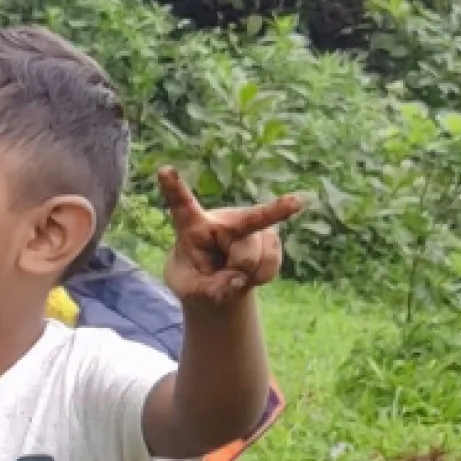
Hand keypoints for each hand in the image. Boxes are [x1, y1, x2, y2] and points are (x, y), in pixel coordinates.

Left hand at [152, 166, 306, 314]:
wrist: (219, 284)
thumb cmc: (195, 280)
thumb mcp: (191, 290)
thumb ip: (207, 289)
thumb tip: (237, 280)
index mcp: (190, 225)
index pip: (181, 204)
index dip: (174, 187)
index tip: (164, 169)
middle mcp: (222, 219)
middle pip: (246, 226)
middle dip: (271, 216)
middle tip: (296, 201)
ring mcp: (248, 225)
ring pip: (257, 253)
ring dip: (248, 273)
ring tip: (232, 272)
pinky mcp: (268, 236)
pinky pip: (272, 260)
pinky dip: (263, 275)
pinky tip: (251, 274)